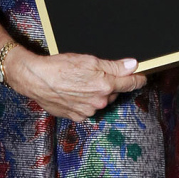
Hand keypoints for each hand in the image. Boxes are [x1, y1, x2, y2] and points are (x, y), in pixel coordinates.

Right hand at [4, 49, 145, 120]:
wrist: (36, 79)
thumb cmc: (60, 67)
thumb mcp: (89, 60)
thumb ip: (114, 66)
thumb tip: (133, 66)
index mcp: (106, 86)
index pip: (131, 84)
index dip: (138, 79)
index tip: (142, 77)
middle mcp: (100, 102)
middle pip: (114, 92)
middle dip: (110, 84)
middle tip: (95, 75)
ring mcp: (88, 111)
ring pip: (100, 101)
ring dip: (95, 94)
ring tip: (79, 83)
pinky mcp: (76, 117)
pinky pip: (87, 109)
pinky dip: (84, 102)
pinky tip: (73, 93)